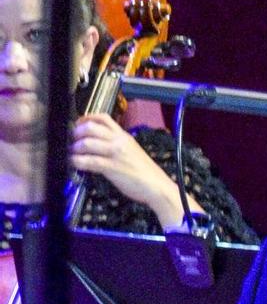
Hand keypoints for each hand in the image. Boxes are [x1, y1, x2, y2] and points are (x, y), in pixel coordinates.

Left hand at [70, 113, 187, 226]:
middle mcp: (119, 141)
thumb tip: (98, 144)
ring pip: (88, 142)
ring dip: (75, 148)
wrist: (157, 186)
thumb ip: (116, 145)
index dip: (86, 118)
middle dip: (77, 133)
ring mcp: (115, 154)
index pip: (103, 118)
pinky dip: (78, 161)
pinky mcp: (112, 167)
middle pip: (92, 127)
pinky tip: (75, 163)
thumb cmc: (145, 172)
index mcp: (124, 136)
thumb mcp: (131, 151)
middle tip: (72, 140)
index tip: (78, 123)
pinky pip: (90, 161)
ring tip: (72, 153)